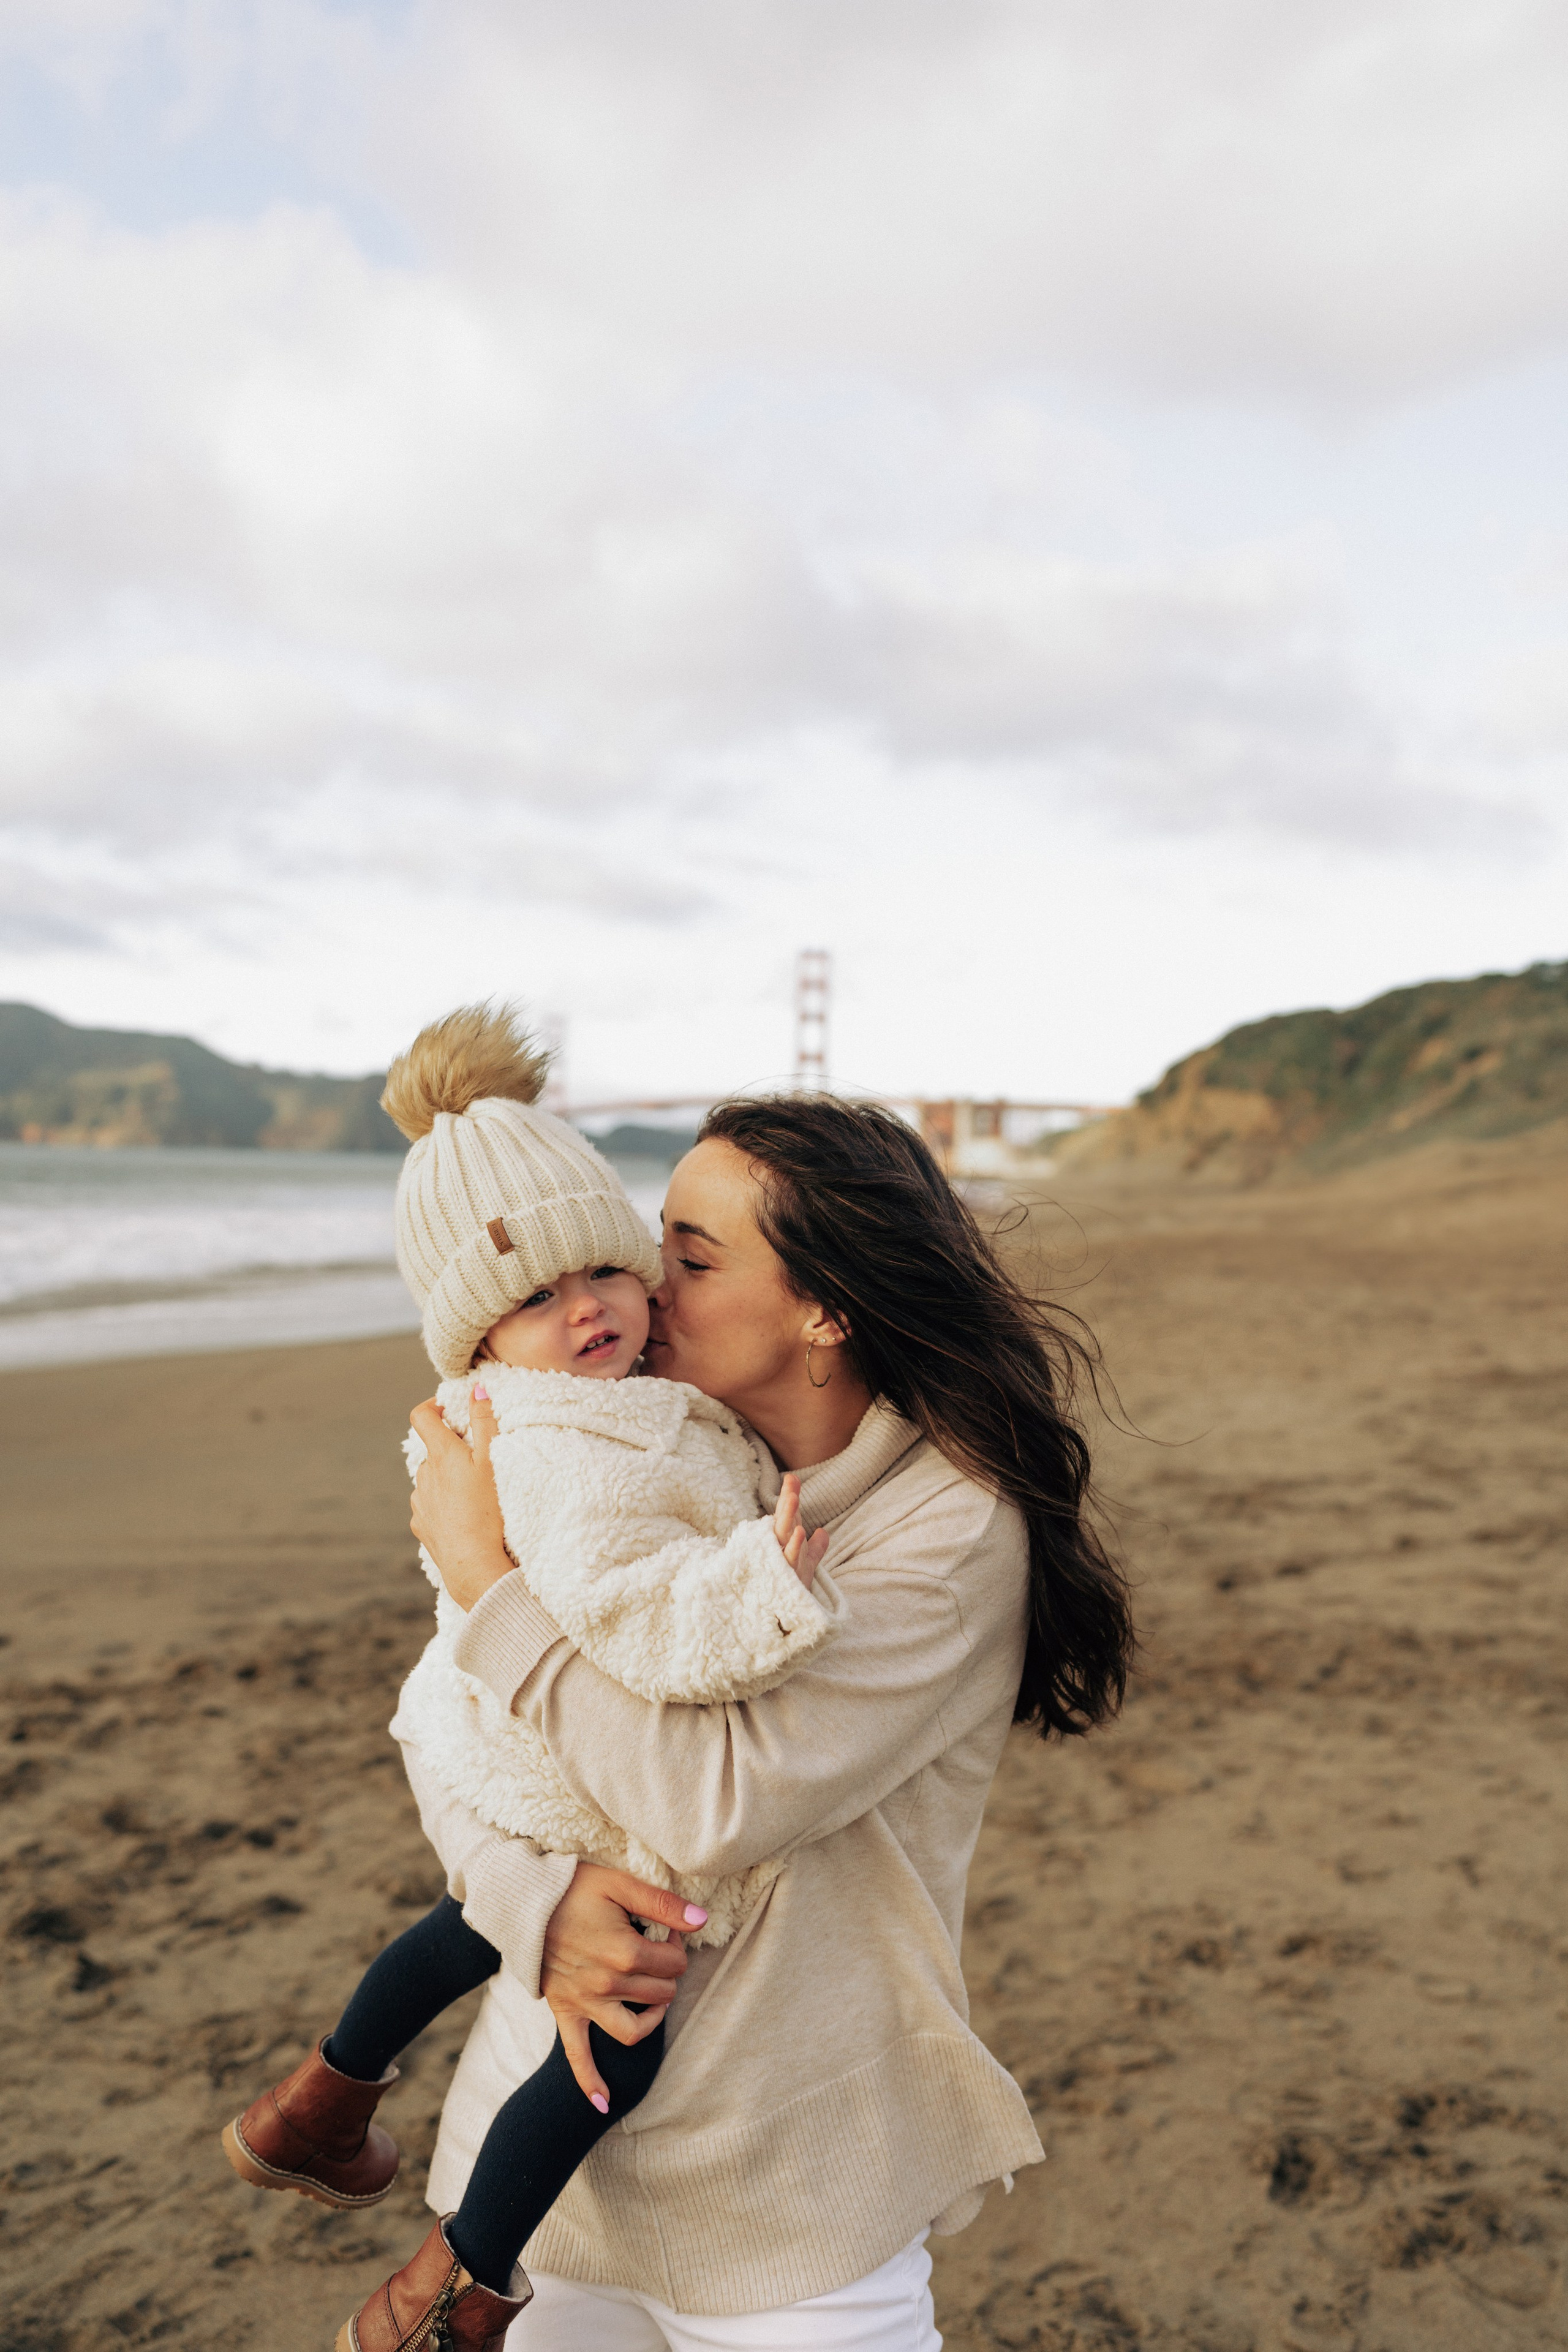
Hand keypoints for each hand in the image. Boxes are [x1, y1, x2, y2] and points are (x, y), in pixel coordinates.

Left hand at [409, 1386, 512, 1610]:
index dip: (432, 1405)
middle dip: (451, 1449)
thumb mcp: (494, 1460)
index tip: (448, 1408)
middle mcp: (423, 1475)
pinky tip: (464, 1517)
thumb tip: (476, 1388)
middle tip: (479, 1460)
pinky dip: (443, 1505)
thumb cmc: (489, 1510)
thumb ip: (485, 1421)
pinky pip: (429, 1507)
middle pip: (432, 1451)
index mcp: (440, 1455)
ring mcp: (420, 1503)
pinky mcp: (421, 1527)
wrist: (475, 1566)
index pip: (421, 1416)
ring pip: (431, 1480)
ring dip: (447, 1479)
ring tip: (475, 1494)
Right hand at [541, 1862, 707, 2105]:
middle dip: (668, 1972)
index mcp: (625, 1953)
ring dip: (651, 2018)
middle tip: (659, 1950)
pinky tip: (604, 2104)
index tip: (667, 1931)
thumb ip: (664, 1905)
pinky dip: (590, 2082)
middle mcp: (607, 1984)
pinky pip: (577, 2056)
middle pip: (660, 1992)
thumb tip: (702, 1920)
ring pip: (633, 2030)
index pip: (674, 1963)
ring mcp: (585, 2003)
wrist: (523, 1900)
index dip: (677, 1945)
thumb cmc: (573, 1888)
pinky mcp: (565, 2012)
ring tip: (654, 1998)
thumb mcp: (621, 1885)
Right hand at [772, 1472, 829, 1589]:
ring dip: (788, 1516)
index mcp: (785, 1542)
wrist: (784, 1618)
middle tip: (791, 1482)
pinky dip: (795, 1545)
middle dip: (786, 1501)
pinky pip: (791, 1558)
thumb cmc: (791, 1587)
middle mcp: (780, 1549)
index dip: (789, 1497)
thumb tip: (822, 1532)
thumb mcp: (806, 1564)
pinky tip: (802, 1531)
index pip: (788, 1516)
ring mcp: (780, 1561)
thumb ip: (814, 1548)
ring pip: (783, 1535)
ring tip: (794, 1499)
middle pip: (783, 1520)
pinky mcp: (785, 1575)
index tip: (792, 1478)